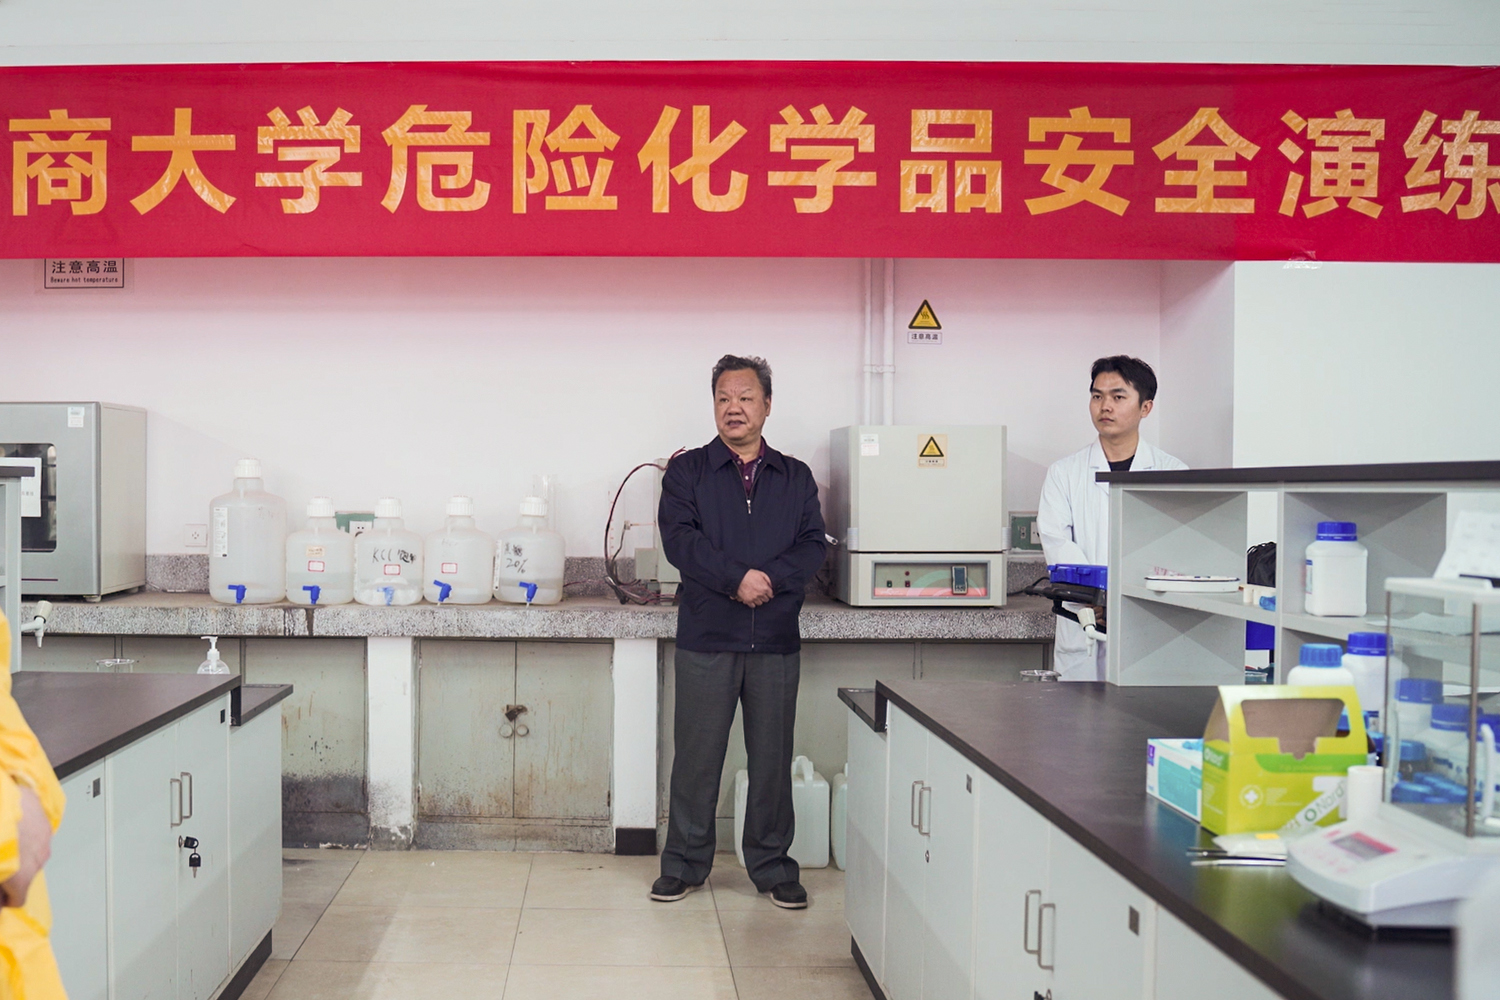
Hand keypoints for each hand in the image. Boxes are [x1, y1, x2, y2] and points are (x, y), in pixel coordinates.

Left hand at [3, 786, 50, 907]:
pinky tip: (11, 825)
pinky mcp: (45, 820)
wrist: (4, 806)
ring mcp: (44, 839)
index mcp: (22, 878)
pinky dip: (25, 832)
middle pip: (25, 874)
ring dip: (19, 850)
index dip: (4, 898)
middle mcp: (38, 861)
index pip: (17, 900)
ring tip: (3, 840)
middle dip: (12, 871)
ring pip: (31, 852)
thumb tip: (1, 895)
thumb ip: (1, 884)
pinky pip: (36, 833)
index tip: (0, 892)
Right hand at [736, 570, 774, 607]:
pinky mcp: (748, 600)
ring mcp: (754, 598)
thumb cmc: (749, 575)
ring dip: (759, 600)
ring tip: (756, 596)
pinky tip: (752, 599)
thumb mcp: (761, 574)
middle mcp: (760, 594)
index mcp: (765, 588)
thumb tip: (771, 586)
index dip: (769, 593)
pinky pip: (753, 605)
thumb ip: (768, 580)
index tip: (767, 593)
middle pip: (766, 599)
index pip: (771, 594)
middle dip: (764, 596)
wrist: (738, 578)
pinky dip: (753, 603)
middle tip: (761, 594)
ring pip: (760, 603)